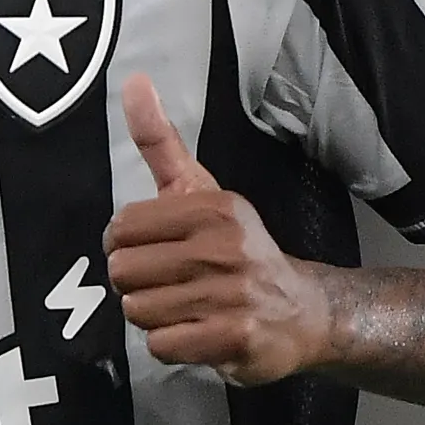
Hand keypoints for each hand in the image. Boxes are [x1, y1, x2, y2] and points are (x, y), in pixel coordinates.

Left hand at [103, 75, 335, 384]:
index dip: (127, 246)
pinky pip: (162, 344)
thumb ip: (160, 142)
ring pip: (139, 311)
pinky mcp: (235, 337)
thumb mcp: (201, 190)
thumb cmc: (239, 250)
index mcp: (212, 207)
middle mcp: (223, 247)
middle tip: (174, 284)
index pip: (120, 229)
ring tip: (190, 307)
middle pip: (123, 272)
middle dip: (138, 284)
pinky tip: (199, 331)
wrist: (305, 312)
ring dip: (156, 316)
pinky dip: (172, 344)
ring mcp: (232, 294)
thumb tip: (133, 81)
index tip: (156, 250)